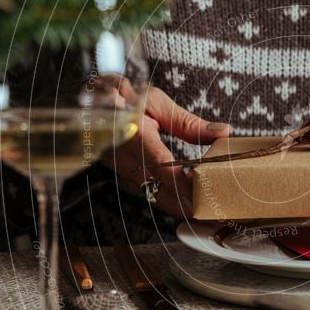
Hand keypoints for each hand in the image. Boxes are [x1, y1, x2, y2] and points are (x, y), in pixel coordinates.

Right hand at [101, 84, 229, 216]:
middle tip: (211, 212)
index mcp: (133, 134)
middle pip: (157, 190)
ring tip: (203, 211)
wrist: (87, 100)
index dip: (183, 184)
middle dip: (184, 205)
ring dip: (177, 206)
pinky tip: (184, 202)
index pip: (162, 166)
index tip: (205, 192)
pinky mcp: (120, 174)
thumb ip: (188, 122)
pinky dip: (165, 199)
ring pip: (151, 195)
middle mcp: (123, 156)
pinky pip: (144, 191)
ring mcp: (119, 168)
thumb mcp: (156, 102)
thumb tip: (222, 133)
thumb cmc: (124, 97)